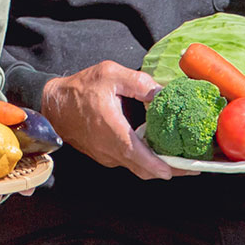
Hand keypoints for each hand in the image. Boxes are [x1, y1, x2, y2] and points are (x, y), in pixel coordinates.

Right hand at [40, 61, 188, 180]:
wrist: (52, 105)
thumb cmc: (80, 88)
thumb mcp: (110, 74)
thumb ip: (139, 83)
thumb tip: (163, 93)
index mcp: (114, 132)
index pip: (142, 158)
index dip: (165, 167)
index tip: (185, 168)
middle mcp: (110, 151)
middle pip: (145, 170)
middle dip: (170, 169)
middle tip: (191, 164)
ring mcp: (106, 156)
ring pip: (137, 168)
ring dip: (157, 165)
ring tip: (178, 155)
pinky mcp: (104, 156)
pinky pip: (128, 162)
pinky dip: (144, 160)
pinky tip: (155, 147)